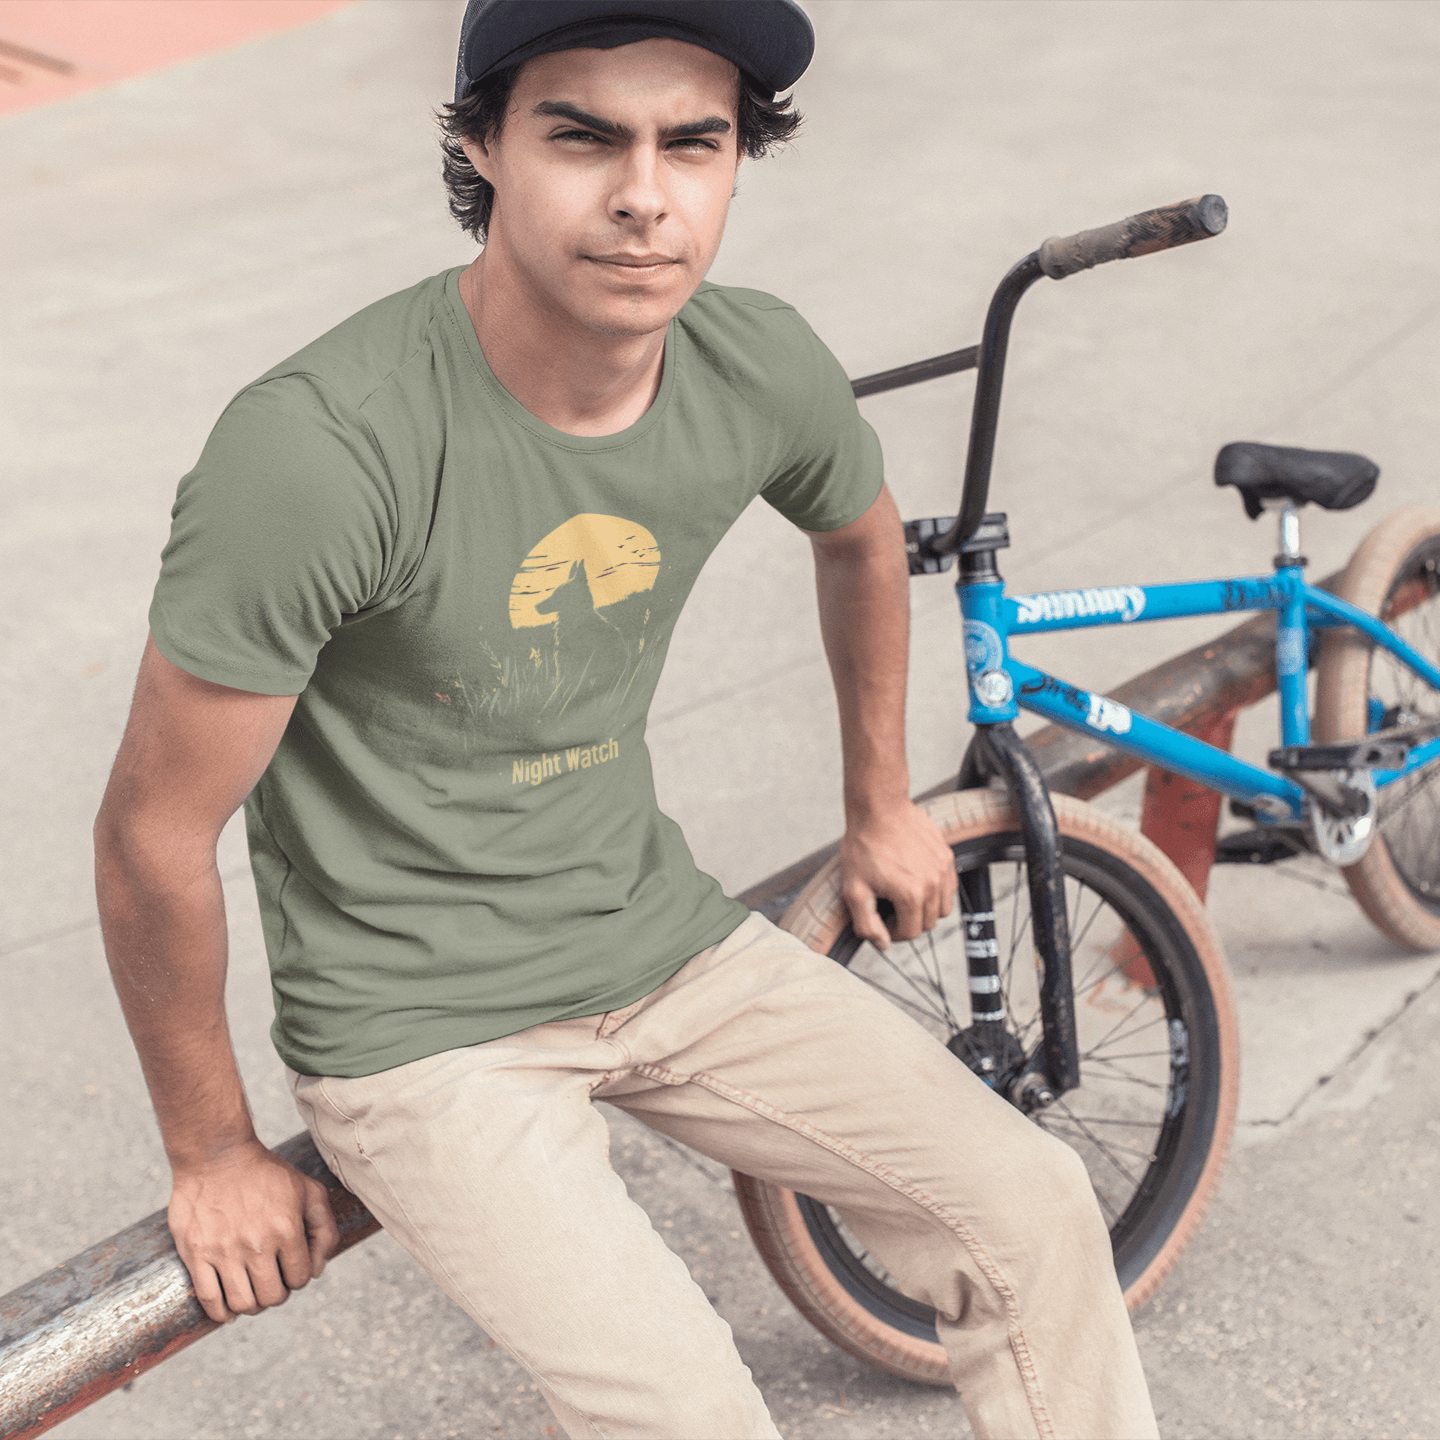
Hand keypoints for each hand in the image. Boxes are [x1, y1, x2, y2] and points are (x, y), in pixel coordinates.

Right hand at [168, 1138, 339, 1322]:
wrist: (217, 1154)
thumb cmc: (266, 1173)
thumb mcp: (308, 1189)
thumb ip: (324, 1228)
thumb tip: (317, 1270)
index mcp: (287, 1228)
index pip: (301, 1277)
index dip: (299, 1278)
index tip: (290, 1269)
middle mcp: (257, 1243)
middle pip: (272, 1297)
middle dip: (277, 1295)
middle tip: (271, 1282)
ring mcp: (224, 1250)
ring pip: (243, 1304)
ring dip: (251, 1306)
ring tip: (251, 1293)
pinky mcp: (196, 1253)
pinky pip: (209, 1299)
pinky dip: (221, 1314)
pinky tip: (228, 1311)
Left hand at [839, 801, 956, 949]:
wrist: (879, 808)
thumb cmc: (863, 846)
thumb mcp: (854, 889)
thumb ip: (867, 923)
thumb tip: (882, 945)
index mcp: (911, 896)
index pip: (909, 933)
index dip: (891, 933)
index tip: (880, 921)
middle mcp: (933, 885)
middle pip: (927, 924)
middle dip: (907, 922)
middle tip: (888, 908)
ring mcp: (943, 869)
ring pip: (943, 908)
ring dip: (925, 910)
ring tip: (903, 897)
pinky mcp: (947, 856)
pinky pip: (949, 887)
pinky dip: (936, 892)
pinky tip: (916, 881)